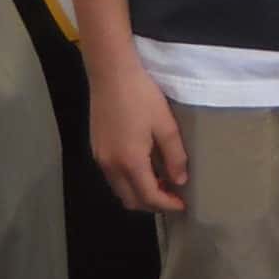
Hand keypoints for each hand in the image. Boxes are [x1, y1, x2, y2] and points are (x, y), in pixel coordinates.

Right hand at [87, 56, 187, 212]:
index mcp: (130, 162)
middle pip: (131, 200)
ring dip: (139, 193)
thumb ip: (174, 156)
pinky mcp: (96, 148)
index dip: (167, 205)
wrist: (111, 72)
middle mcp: (110, 166)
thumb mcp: (165, 124)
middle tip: (172, 196)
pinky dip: (128, 181)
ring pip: (119, 190)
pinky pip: (112, 177)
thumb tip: (179, 181)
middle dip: (152, 204)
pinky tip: (142, 167)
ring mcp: (100, 158)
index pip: (149, 197)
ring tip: (160, 182)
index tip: (182, 206)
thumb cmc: (141, 95)